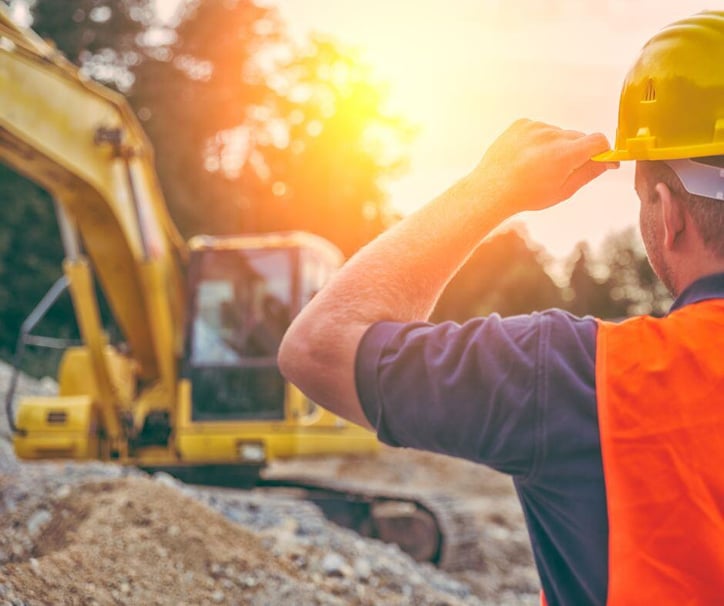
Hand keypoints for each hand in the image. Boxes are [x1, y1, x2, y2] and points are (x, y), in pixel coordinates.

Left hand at [469, 119, 616, 213]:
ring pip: (558, 133)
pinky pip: (540, 129)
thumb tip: (608, 161)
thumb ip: (588, 173)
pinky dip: (539, 140)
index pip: (598, 140)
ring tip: (537, 166)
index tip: (601, 159)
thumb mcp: (562, 191)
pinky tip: (526, 157)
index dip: (603, 151)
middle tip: (561, 170)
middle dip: (577, 151)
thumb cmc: (526, 195)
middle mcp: (551, 135)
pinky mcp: (522, 123)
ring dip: (556, 146)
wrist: (491, 190)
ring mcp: (535, 127)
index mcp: (564, 154)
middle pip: (578, 137)